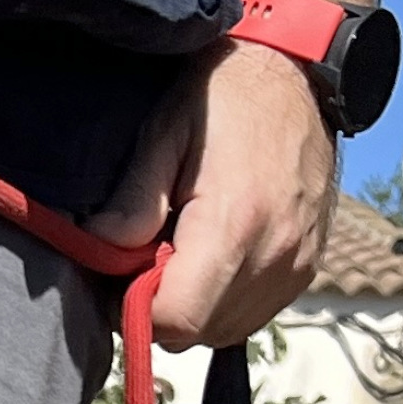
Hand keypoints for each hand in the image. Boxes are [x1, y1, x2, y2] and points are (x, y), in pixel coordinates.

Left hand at [90, 39, 335, 348]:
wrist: (296, 70)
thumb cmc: (224, 96)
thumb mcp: (164, 134)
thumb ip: (131, 203)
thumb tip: (97, 253)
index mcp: (235, 224)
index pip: (174, 319)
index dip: (136, 311)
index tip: (123, 279)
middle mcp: (274, 255)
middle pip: (195, 333)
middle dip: (161, 310)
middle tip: (149, 260)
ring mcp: (295, 266)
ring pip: (222, 331)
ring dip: (192, 309)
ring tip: (183, 255)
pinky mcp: (305, 270)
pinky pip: (250, 315)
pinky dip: (223, 302)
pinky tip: (214, 258)